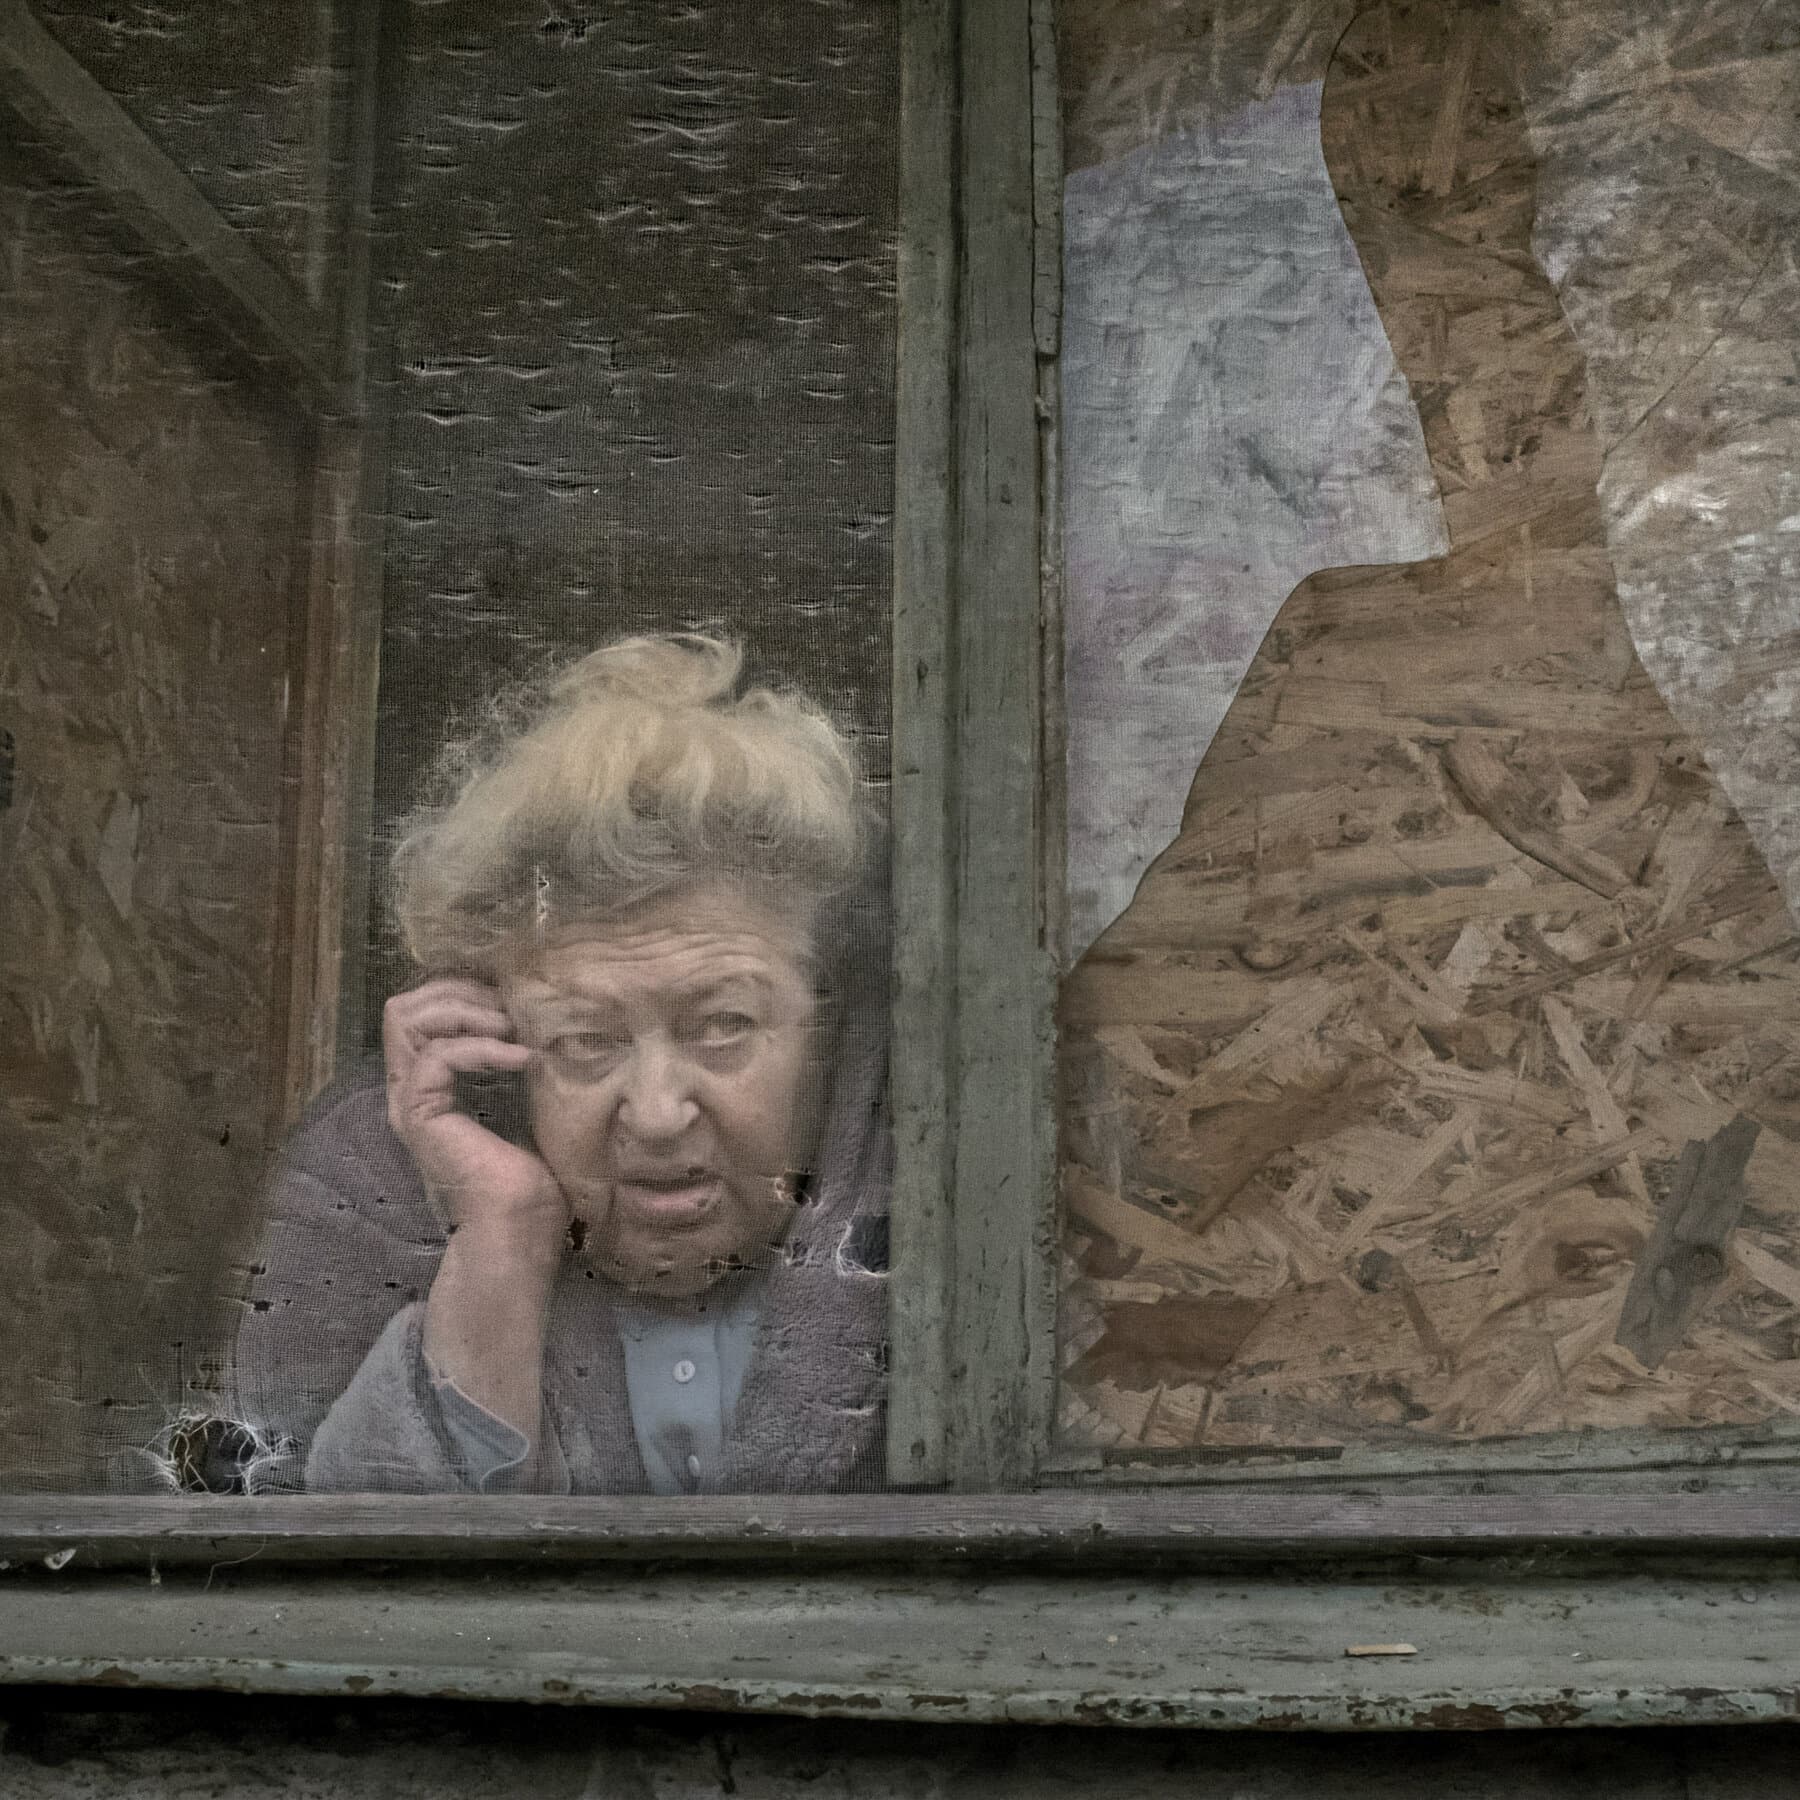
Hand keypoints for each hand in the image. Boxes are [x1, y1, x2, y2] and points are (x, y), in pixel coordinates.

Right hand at [382, 977, 567, 1266]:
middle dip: (461, 993)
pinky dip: (484, 1047)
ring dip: (467, 1012)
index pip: (420, 1011)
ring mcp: (411, 1100)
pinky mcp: (420, 1114)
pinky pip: (438, 1054)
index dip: (464, 993)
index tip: (514, 1002)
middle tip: (510, 1009)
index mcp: (432, 1085)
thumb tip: (539, 1020)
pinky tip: (522, 1059)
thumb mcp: (528, 1102)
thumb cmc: (532, 1179)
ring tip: (512, 1029)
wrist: (520, 1230)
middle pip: (404, 1007)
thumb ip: (515, 1064)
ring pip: (407, 1018)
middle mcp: (412, 1088)